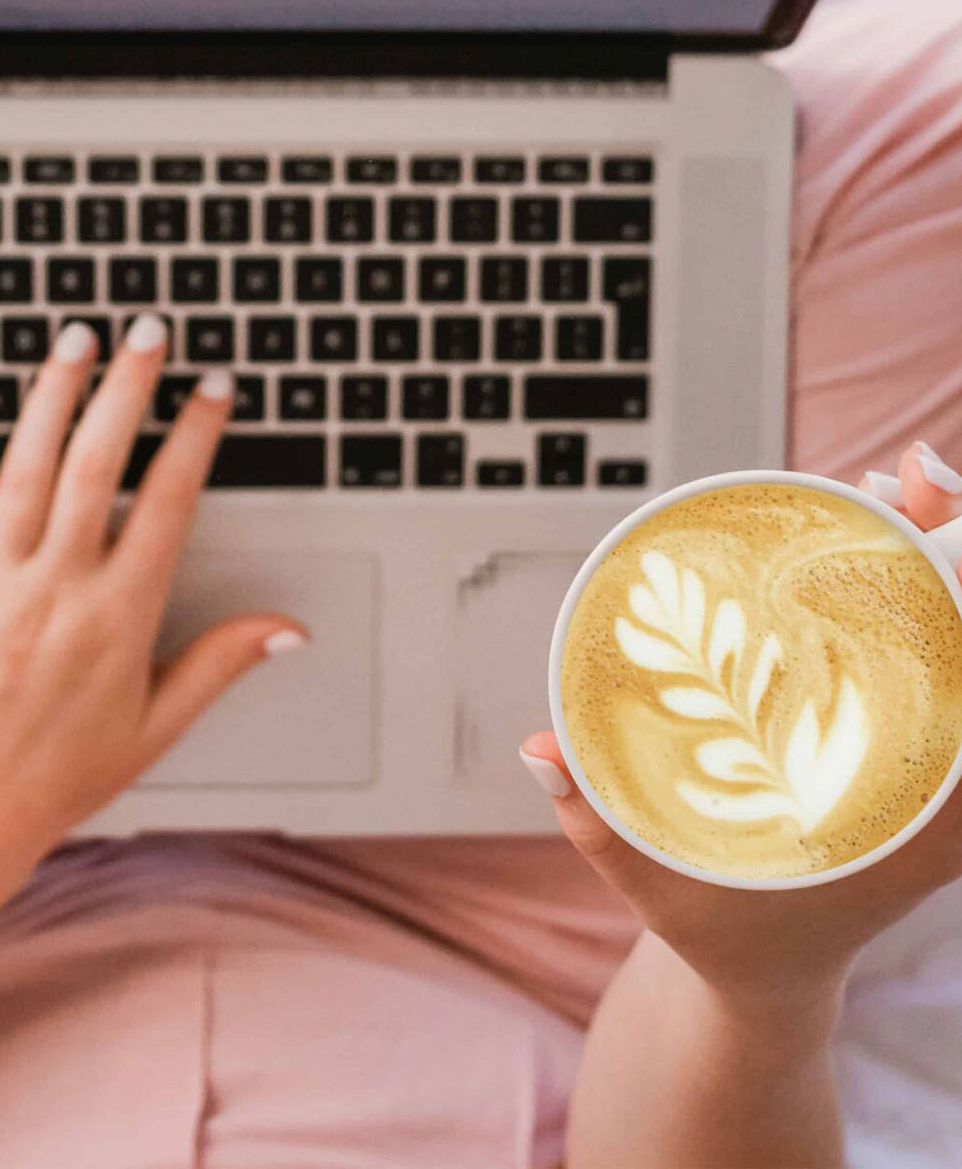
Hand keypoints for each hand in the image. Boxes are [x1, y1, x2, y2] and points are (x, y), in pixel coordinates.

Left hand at [0, 315, 305, 896]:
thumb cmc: (56, 777)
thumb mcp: (157, 726)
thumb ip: (222, 663)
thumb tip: (289, 630)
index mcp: (119, 616)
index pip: (169, 500)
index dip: (197, 435)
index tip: (215, 389)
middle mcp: (57, 586)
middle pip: (99, 461)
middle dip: (129, 387)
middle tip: (151, 332)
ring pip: (28, 464)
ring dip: (55, 392)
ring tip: (78, 338)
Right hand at [521, 441, 961, 1007]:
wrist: (770, 980)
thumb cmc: (723, 937)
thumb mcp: (660, 890)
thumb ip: (598, 826)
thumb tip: (542, 749)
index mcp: (909, 829)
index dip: (957, 600)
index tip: (927, 524)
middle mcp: (936, 796)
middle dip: (950, 550)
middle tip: (899, 482)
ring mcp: (928, 774)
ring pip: (954, 648)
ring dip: (933, 563)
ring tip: (885, 490)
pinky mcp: (908, 758)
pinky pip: (927, 664)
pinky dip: (912, 598)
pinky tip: (873, 543)